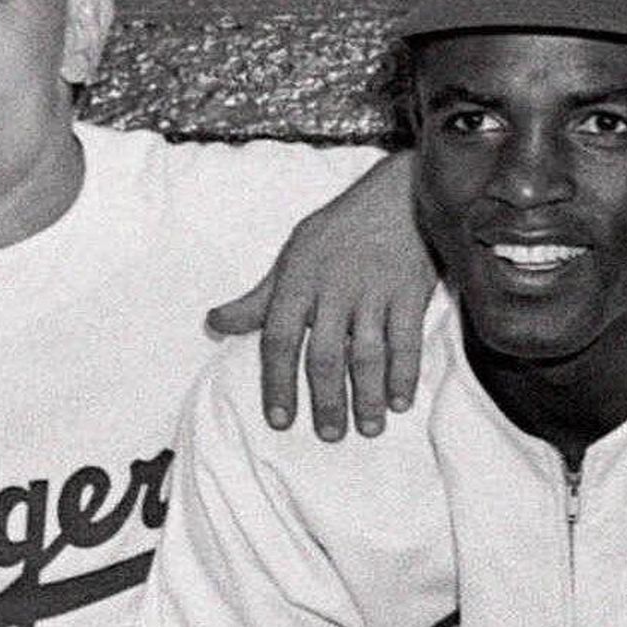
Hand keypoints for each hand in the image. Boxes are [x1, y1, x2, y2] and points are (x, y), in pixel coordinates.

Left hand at [207, 152, 432, 441]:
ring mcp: (375, 291)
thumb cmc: (341, 228)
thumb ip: (259, 298)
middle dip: (326, 401)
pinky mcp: (411, 290)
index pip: (280, 341)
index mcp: (299, 281)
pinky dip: (404, 373)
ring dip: (366, 396)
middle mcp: (335, 289)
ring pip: (367, 354)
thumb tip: (215, 322)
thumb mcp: (293, 255)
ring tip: (367, 428)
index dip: (277, 383)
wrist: (404, 191)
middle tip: (328, 435)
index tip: (279, 420)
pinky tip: (399, 401)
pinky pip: (406, 339)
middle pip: (325, 356)